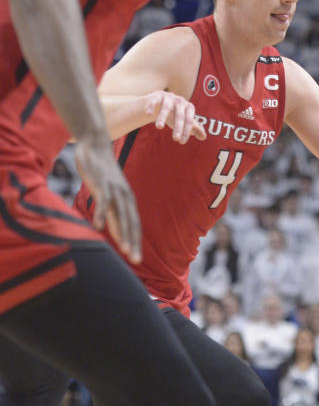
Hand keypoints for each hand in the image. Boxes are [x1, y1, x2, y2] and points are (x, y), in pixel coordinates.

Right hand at [74, 135, 140, 262]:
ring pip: (120, 214)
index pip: (134, 224)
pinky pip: (102, 201)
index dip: (135, 241)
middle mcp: (124, 196)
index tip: (136, 259)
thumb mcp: (108, 192)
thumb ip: (109, 209)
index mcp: (127, 199)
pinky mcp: (101, 183)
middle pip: (130, 222)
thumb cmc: (101, 172)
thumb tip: (108, 227)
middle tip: (135, 260)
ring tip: (124, 249)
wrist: (96, 145)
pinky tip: (98, 227)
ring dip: (122, 232)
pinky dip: (101, 214)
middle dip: (133, 242)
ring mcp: (114, 190)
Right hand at [144, 90, 205, 143]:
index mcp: (188, 107)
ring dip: (162, 117)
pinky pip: (154, 100)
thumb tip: (203, 137)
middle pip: (179, 115)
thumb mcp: (184, 120)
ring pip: (166, 107)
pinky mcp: (157, 96)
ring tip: (159, 127)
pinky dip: (151, 106)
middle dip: (178, 127)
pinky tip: (148, 114)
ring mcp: (168, 97)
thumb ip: (194, 128)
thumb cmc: (175, 114)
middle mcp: (180, 101)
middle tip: (176, 139)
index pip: (189, 120)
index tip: (182, 141)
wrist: (161, 102)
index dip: (187, 130)